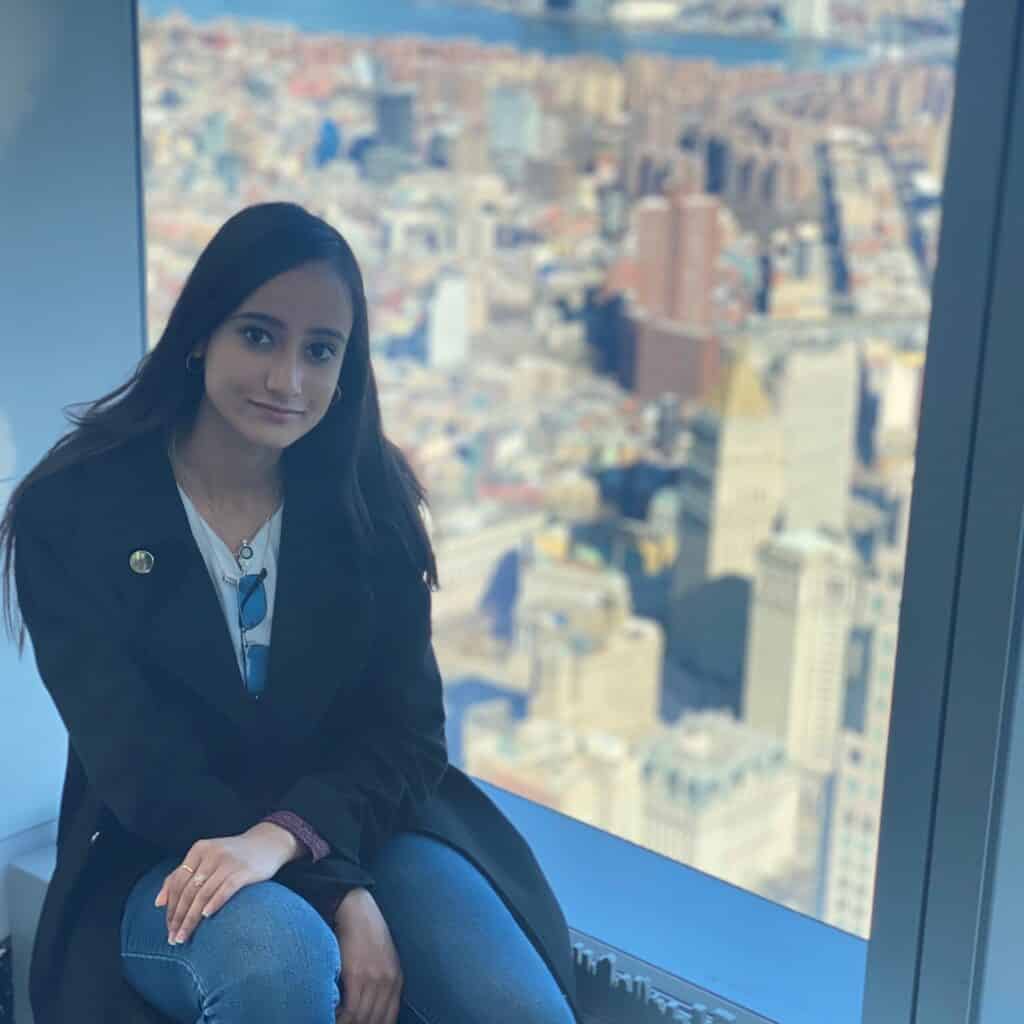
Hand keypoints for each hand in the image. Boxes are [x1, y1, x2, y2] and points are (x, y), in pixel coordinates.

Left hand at [155, 824, 298, 944]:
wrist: (268, 843)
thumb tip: (158, 902)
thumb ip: (182, 875)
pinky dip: (214, 903)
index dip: (170, 907)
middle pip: (188, 891)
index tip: (167, 928)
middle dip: (178, 918)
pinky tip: (206, 916)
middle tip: (173, 939)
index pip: (177, 882)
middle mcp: (212, 853)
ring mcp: (228, 861)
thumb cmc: (233, 856)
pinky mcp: (244, 870)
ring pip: (203, 894)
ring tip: (184, 936)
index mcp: (199, 849)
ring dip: (191, 919)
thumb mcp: (206, 858)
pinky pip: (226, 889)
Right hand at [333, 887, 402, 1023]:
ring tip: (336, 1021)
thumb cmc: (364, 934)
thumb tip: (368, 1010)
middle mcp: (388, 982)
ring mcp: (374, 979)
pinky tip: (332, 1016)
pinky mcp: (357, 975)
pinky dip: (340, 1019)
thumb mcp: (381, 959)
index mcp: (396, 979)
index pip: (389, 1019)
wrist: (356, 909)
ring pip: (362, 1019)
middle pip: (375, 1022)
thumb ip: (379, 984)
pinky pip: (350, 1011)